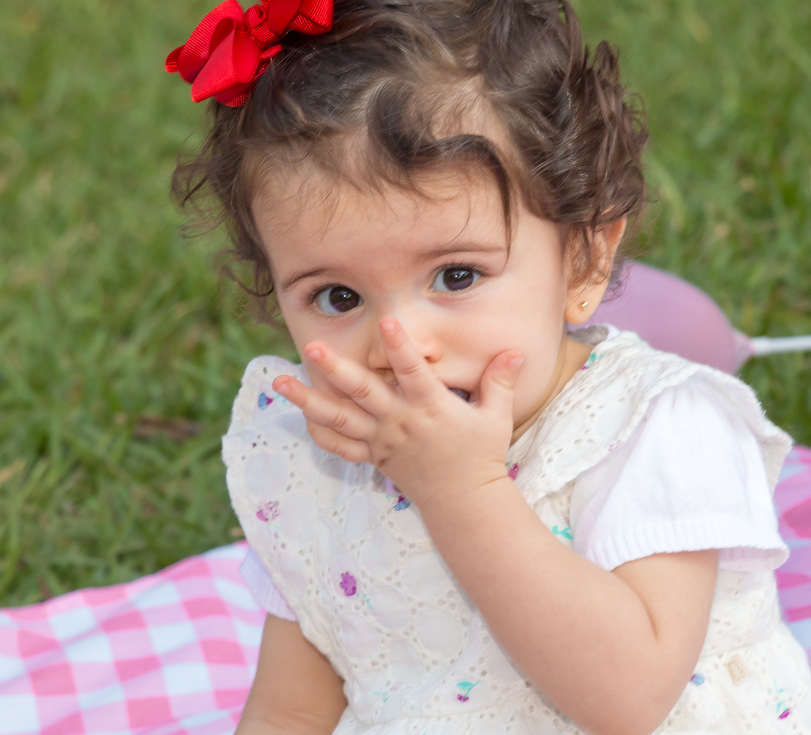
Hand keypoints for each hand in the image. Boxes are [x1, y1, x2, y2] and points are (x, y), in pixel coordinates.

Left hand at [271, 317, 523, 507]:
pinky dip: (318, 431)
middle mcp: (401, 424)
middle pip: (364, 394)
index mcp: (431, 410)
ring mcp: (383, 442)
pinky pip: (340, 447)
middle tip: (313, 347)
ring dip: (309, 400)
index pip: (414, 373)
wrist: (464, 501)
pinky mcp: (374, 457)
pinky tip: (300, 413)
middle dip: (337, 370)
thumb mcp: (496, 417)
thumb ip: (501, 381)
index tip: (387, 322)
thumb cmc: (481, 455)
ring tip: (280, 381)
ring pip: (340, 419)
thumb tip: (516, 351)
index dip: (401, 348)